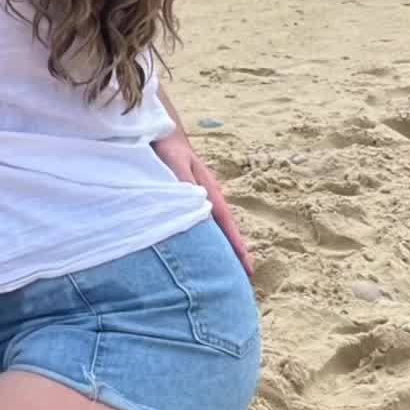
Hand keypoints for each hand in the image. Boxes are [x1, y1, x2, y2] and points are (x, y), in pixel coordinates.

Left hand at [154, 131, 253, 278]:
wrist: (162, 132)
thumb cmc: (169, 149)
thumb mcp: (175, 164)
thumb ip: (183, 182)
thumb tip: (195, 203)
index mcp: (209, 191)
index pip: (225, 223)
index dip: (236, 244)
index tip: (247, 266)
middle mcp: (209, 198)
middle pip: (225, 229)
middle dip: (235, 251)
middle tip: (246, 277)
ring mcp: (201, 199)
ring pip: (215, 228)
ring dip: (223, 246)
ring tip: (230, 270)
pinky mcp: (190, 200)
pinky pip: (203, 223)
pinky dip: (209, 237)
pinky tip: (206, 249)